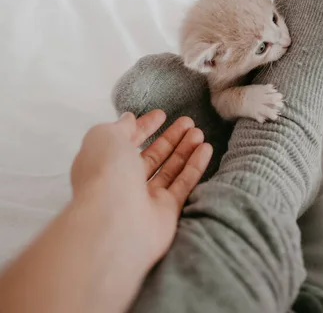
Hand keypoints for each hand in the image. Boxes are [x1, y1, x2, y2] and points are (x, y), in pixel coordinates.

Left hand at [71, 111, 212, 272]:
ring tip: (199, 131)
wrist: (113, 220)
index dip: (144, 127)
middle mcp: (124, 182)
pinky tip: (206, 148)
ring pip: (169, 170)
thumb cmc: (105, 172)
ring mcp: (145, 199)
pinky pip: (183, 185)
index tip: (162, 114)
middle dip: (169, 138)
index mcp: (105, 163)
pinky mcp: (166, 213)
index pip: (127, 141)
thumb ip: (120, 127)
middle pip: (151, 156)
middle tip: (188, 121)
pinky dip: (194, 167)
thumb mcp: (106, 137)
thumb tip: (129, 118)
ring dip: (184, 149)